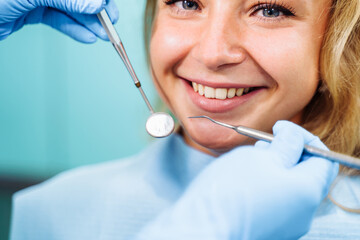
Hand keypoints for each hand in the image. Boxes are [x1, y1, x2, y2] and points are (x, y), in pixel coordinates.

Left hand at [0, 0, 118, 42]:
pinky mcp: (30, 11)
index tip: (108, 8)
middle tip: (111, 24)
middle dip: (96, 10)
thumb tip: (97, 3)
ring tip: (104, 36)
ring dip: (88, 23)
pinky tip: (87, 37)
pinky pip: (57, 19)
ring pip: (69, 8)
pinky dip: (72, 29)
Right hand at [136, 121, 338, 239]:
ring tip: (253, 158)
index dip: (303, 137)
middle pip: (307, 172)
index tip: (281, 128)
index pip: (323, 157)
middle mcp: (304, 212)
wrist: (202, 227)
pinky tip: (248, 177)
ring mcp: (287, 223)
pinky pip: (278, 201)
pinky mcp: (271, 228)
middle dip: (289, 151)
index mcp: (307, 191)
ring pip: (291, 186)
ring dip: (277, 166)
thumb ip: (286, 142)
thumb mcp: (260, 155)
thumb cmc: (228, 191)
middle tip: (265, 142)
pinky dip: (269, 184)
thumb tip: (293, 134)